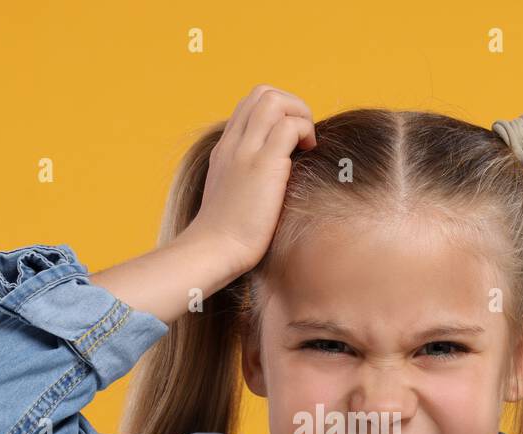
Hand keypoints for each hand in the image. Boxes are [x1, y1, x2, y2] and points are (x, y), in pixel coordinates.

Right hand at [179, 84, 316, 277]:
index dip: (278, 113)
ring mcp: (246, 151)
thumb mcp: (231, 198)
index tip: (290, 141)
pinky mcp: (263, 165)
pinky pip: (289, 126)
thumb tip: (274, 179)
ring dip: (300, 114)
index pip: (250, 106)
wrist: (214, 250)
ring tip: (307, 144)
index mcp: (225, 149)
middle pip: (262, 93)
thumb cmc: (226, 237)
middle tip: (303, 138)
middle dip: (292, 106)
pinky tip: (309, 154)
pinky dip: (304, 132)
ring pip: (275, 101)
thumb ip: (245, 180)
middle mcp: (233, 143)